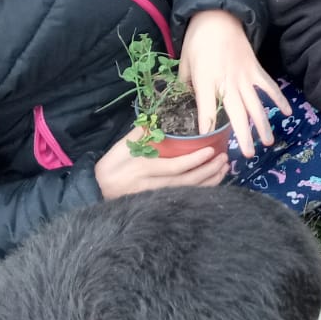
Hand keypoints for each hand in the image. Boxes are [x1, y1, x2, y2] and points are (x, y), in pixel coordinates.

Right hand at [93, 126, 230, 197]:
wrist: (96, 190)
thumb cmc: (110, 166)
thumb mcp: (120, 147)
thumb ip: (141, 133)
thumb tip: (160, 116)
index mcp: (142, 169)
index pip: (174, 167)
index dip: (194, 160)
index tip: (210, 150)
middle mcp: (151, 185)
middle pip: (186, 182)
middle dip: (208, 170)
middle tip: (224, 158)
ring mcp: (155, 197)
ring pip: (188, 191)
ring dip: (209, 180)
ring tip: (224, 168)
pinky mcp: (158, 203)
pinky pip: (184, 197)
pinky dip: (201, 189)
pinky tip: (213, 182)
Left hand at [177, 9, 290, 158]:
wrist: (218, 17)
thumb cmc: (197, 41)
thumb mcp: (184, 63)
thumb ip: (185, 85)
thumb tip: (182, 103)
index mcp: (206, 80)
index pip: (206, 107)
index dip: (208, 124)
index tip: (209, 141)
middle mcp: (227, 82)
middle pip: (237, 113)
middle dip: (243, 135)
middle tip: (249, 154)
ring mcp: (244, 76)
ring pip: (256, 104)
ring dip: (263, 124)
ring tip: (268, 142)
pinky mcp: (256, 70)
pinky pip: (269, 87)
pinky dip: (279, 98)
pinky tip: (287, 112)